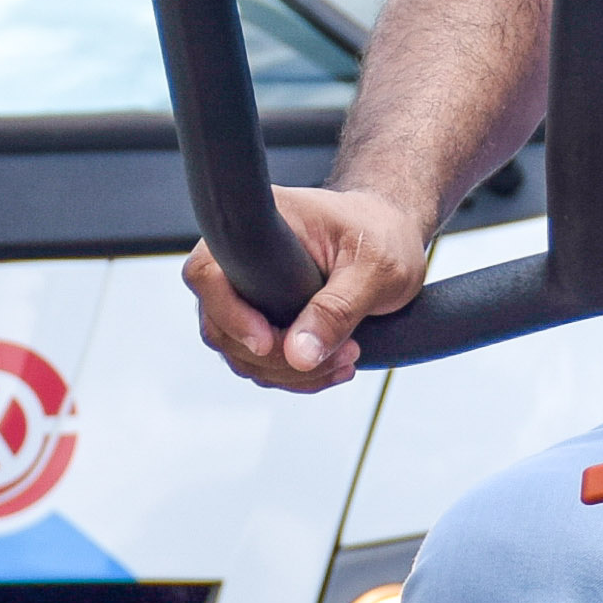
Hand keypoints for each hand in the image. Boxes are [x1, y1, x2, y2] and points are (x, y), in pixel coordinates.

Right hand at [183, 184, 431, 391]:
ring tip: (346, 358)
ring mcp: (249, 292)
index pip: (208, 273)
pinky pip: (262, 361)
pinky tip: (335, 366)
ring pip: (239, 352)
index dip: (229, 315)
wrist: (394, 238)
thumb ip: (337, 310)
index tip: (269, 343)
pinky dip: (296, 374)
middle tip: (336, 355)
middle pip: (219, 324)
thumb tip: (298, 355)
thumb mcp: (374, 270)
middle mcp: (242, 258)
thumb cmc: (383, 235)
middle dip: (273, 357)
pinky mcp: (264, 318)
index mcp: (259, 227)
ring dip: (289, 371)